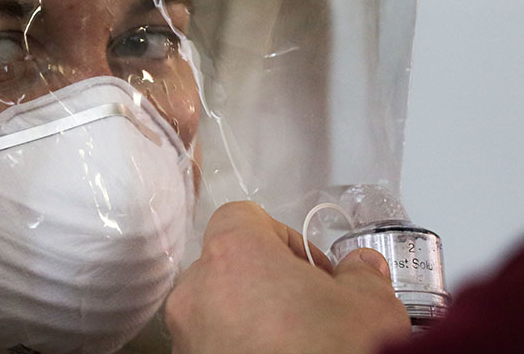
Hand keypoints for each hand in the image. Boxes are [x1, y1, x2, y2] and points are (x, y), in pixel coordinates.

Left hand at [166, 202, 410, 353]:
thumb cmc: (328, 353)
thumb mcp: (370, 308)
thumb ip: (363, 274)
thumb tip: (362, 267)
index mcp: (233, 253)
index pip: (241, 216)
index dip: (280, 235)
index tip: (311, 267)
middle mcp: (197, 290)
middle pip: (228, 263)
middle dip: (267, 280)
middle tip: (308, 307)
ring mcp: (187, 335)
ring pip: (217, 306)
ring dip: (251, 315)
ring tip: (293, 342)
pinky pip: (211, 342)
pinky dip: (237, 346)